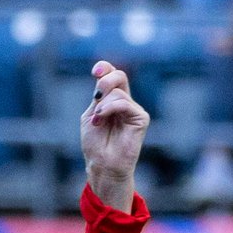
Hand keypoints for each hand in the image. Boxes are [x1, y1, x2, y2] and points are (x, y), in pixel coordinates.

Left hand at [80, 60, 147, 210]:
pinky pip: (125, 103)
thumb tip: (103, 77)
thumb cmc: (95, 144)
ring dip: (102, 106)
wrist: (102, 164)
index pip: (112, 76)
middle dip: (105, 81)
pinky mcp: (141, 118)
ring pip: (118, 92)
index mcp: (111, 100)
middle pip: (119, 76)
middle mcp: (125, 102)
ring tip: (97, 121)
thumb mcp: (91, 115)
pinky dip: (110, 109)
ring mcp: (134, 109)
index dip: (105, 68)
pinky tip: (101, 119)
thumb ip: (98, 97)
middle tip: (96, 96)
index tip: (95, 71)